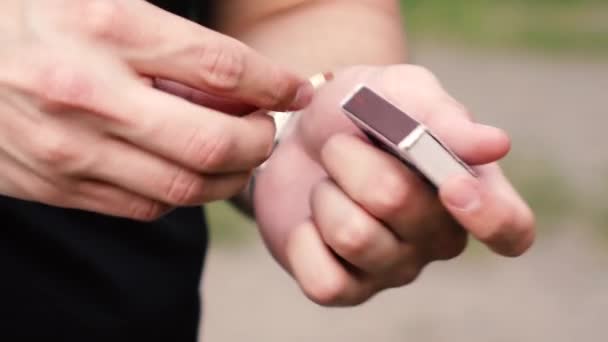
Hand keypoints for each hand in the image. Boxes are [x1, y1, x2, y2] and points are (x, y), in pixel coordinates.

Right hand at [0, 0, 311, 219]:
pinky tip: (190, 171)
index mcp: (107, 28)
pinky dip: (184, 194)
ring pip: (185, 187)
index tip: (297, 90)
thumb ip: (172, 38)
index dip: (274, 84)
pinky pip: (146, 206)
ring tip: (239, 155)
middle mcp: (90, 93)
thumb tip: (239, 80)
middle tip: (267, 129)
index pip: (221, 67)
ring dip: (230, 176)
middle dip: (259, 141)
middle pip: (213, 143)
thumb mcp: (102, 1)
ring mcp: (71, 148)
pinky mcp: (58, 186)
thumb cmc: (32, 16)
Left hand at [254, 65, 534, 305]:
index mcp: (467, 190)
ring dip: (325, 194)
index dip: (488, 216)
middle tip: (340, 146)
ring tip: (327, 182)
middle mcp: (437, 238)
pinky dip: (303, 240)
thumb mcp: (399, 92)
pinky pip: (324, 280)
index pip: (511, 230)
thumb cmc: (361, 112)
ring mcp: (391, 268)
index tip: (451, 183)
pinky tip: (309, 222)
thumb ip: (442, 117)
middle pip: (396, 203)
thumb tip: (496, 144)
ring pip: (353, 236)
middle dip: (352, 159)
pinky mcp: (344, 288)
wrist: (299, 134)